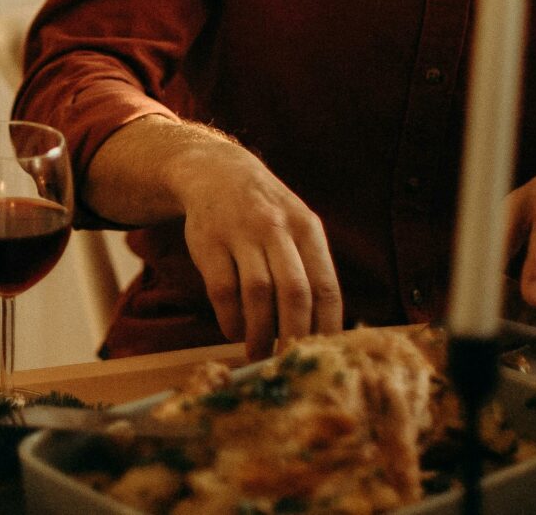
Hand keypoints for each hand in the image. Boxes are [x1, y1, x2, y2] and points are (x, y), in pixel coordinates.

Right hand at [171, 141, 343, 360]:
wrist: (216, 172)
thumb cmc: (266, 214)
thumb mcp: (296, 226)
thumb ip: (310, 269)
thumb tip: (325, 332)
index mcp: (307, 228)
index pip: (325, 286)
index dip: (326, 327)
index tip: (321, 355)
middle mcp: (276, 227)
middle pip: (294, 292)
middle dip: (293, 335)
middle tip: (288, 362)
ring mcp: (240, 232)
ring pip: (257, 293)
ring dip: (259, 332)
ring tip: (258, 353)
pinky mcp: (208, 242)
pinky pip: (222, 290)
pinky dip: (230, 318)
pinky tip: (234, 330)